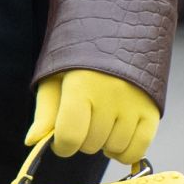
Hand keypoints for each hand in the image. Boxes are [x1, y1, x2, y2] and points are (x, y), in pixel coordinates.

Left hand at [25, 68, 159, 166]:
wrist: (119, 32)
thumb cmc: (80, 58)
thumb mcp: (55, 77)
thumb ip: (45, 111)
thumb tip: (32, 141)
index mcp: (81, 84)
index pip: (69, 136)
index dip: (61, 145)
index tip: (61, 140)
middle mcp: (110, 95)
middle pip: (90, 145)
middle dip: (82, 140)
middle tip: (83, 118)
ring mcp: (133, 104)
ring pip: (113, 149)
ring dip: (103, 144)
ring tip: (100, 121)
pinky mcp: (151, 111)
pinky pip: (136, 150)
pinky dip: (124, 152)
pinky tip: (116, 135)